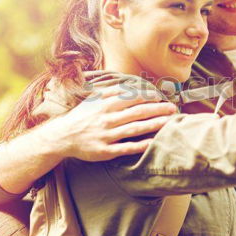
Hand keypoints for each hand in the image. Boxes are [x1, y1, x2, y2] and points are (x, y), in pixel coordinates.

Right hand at [45, 84, 176, 161]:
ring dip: (154, 125)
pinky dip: (140, 145)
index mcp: (105, 104)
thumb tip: (129, 84)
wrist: (61, 137)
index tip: (161, 97)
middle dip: (158, 110)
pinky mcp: (105, 151)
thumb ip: (110, 91)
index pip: (132, 98)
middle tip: (173, 109)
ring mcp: (106, 136)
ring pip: (134, 129)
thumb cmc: (81, 116)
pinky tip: (153, 142)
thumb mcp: (93, 99)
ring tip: (169, 122)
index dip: (149, 97)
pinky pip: (126, 148)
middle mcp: (106, 119)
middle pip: (137, 112)